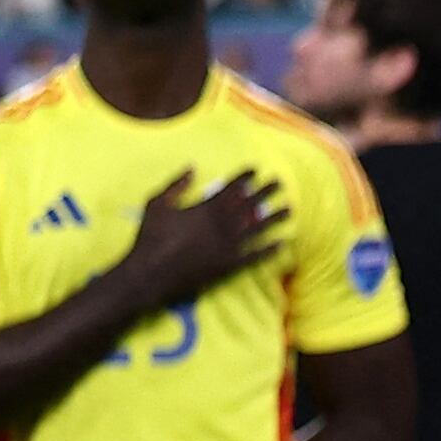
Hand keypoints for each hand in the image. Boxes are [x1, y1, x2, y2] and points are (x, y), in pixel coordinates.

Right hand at [116, 169, 284, 304]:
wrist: (151, 273)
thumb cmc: (150, 237)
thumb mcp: (156, 204)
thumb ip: (176, 185)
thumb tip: (192, 167)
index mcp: (206, 208)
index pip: (231, 189)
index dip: (245, 178)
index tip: (257, 170)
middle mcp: (222, 225)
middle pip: (249, 205)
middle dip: (265, 192)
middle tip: (280, 183)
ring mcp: (228, 245)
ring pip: (257, 228)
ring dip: (274, 218)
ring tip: (289, 209)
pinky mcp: (229, 265)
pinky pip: (254, 256)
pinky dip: (269, 250)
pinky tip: (282, 244)